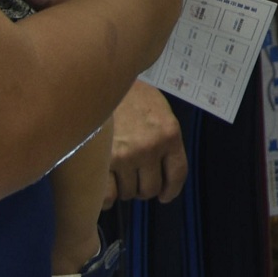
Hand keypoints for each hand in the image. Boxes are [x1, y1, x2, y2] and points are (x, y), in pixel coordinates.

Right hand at [107, 79, 187, 201]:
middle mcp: (149, 148)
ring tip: (118, 175)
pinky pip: (107, 196)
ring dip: (125, 189)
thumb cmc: (129, 95)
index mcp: (169, 134)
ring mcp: (124, 156)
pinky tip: (105, 185)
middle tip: (135, 179)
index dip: (171, 190)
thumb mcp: (158, 109)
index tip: (164, 196)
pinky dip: (107, 197)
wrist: (100, 79)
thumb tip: (162, 169)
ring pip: (129, 193)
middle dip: (144, 188)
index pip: (177, 174)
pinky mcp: (100, 161)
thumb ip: (164, 137)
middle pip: (150, 189)